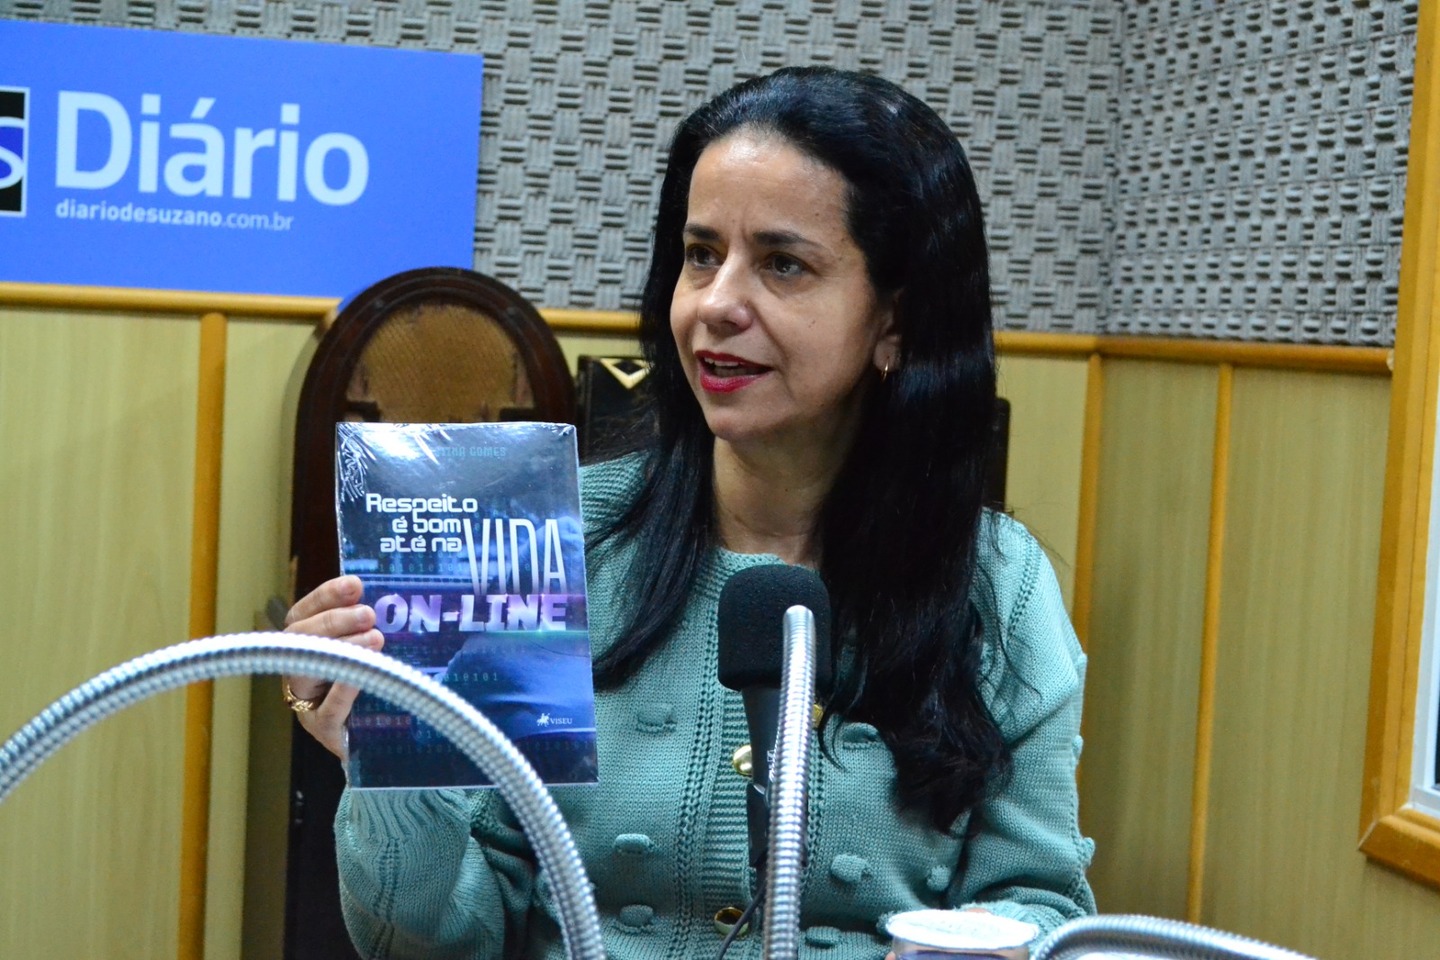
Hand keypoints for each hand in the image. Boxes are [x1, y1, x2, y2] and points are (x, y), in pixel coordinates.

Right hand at [281, 575, 383, 759]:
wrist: (377, 743)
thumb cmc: (373, 690)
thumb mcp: (370, 654)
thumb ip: (370, 629)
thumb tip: (394, 596)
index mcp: (306, 648)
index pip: (304, 614)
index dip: (326, 596)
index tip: (355, 584)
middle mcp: (298, 672)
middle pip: (301, 638)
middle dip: (334, 621)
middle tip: (368, 613)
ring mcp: (307, 703)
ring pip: (308, 670)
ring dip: (342, 649)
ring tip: (375, 637)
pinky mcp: (325, 730)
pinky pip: (329, 709)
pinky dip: (343, 690)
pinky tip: (362, 674)